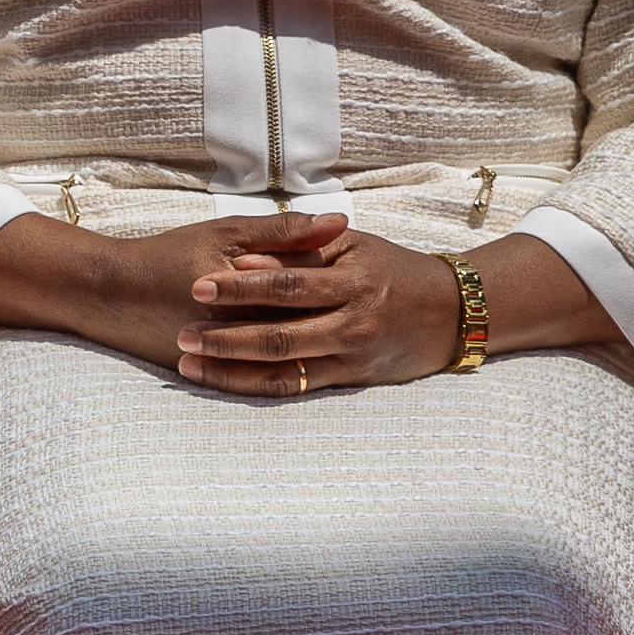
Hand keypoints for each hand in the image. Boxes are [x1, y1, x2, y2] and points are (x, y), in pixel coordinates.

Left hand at [172, 217, 466, 393]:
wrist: (450, 312)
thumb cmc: (391, 269)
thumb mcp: (352, 247)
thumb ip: (301, 250)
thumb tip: (248, 260)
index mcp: (353, 281)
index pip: (287, 284)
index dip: (241, 286)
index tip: (199, 286)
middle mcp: (353, 322)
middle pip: (280, 333)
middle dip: (226, 337)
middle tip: (183, 335)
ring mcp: (350, 355)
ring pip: (283, 369)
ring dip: (231, 369)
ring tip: (188, 364)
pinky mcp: (348, 380)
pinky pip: (295, 387)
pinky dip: (255, 385)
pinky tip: (221, 382)